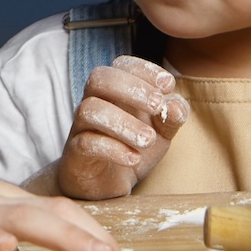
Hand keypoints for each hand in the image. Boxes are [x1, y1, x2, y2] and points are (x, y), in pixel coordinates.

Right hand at [58, 55, 188, 199]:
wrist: (104, 185)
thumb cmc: (131, 148)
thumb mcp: (161, 132)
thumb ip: (172, 117)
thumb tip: (174, 106)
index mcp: (113, 91)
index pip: (121, 65)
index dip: (144, 69)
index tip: (167, 85)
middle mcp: (92, 103)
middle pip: (99, 78)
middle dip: (132, 88)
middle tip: (158, 107)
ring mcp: (80, 127)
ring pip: (89, 110)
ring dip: (123, 123)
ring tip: (147, 140)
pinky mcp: (75, 153)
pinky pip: (87, 143)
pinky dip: (113, 149)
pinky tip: (133, 159)